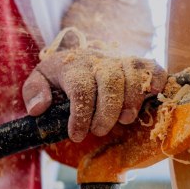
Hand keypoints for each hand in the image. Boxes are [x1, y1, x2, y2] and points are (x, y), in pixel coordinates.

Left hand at [22, 50, 166, 141]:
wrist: (81, 53)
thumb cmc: (60, 75)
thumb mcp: (40, 79)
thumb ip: (33, 91)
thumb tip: (39, 108)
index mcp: (73, 65)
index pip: (81, 89)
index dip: (80, 116)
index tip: (76, 135)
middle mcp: (99, 60)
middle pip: (111, 83)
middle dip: (106, 113)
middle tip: (99, 131)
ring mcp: (121, 60)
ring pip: (134, 78)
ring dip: (131, 103)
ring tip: (123, 121)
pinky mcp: (139, 64)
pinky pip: (154, 70)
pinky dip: (156, 83)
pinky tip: (150, 97)